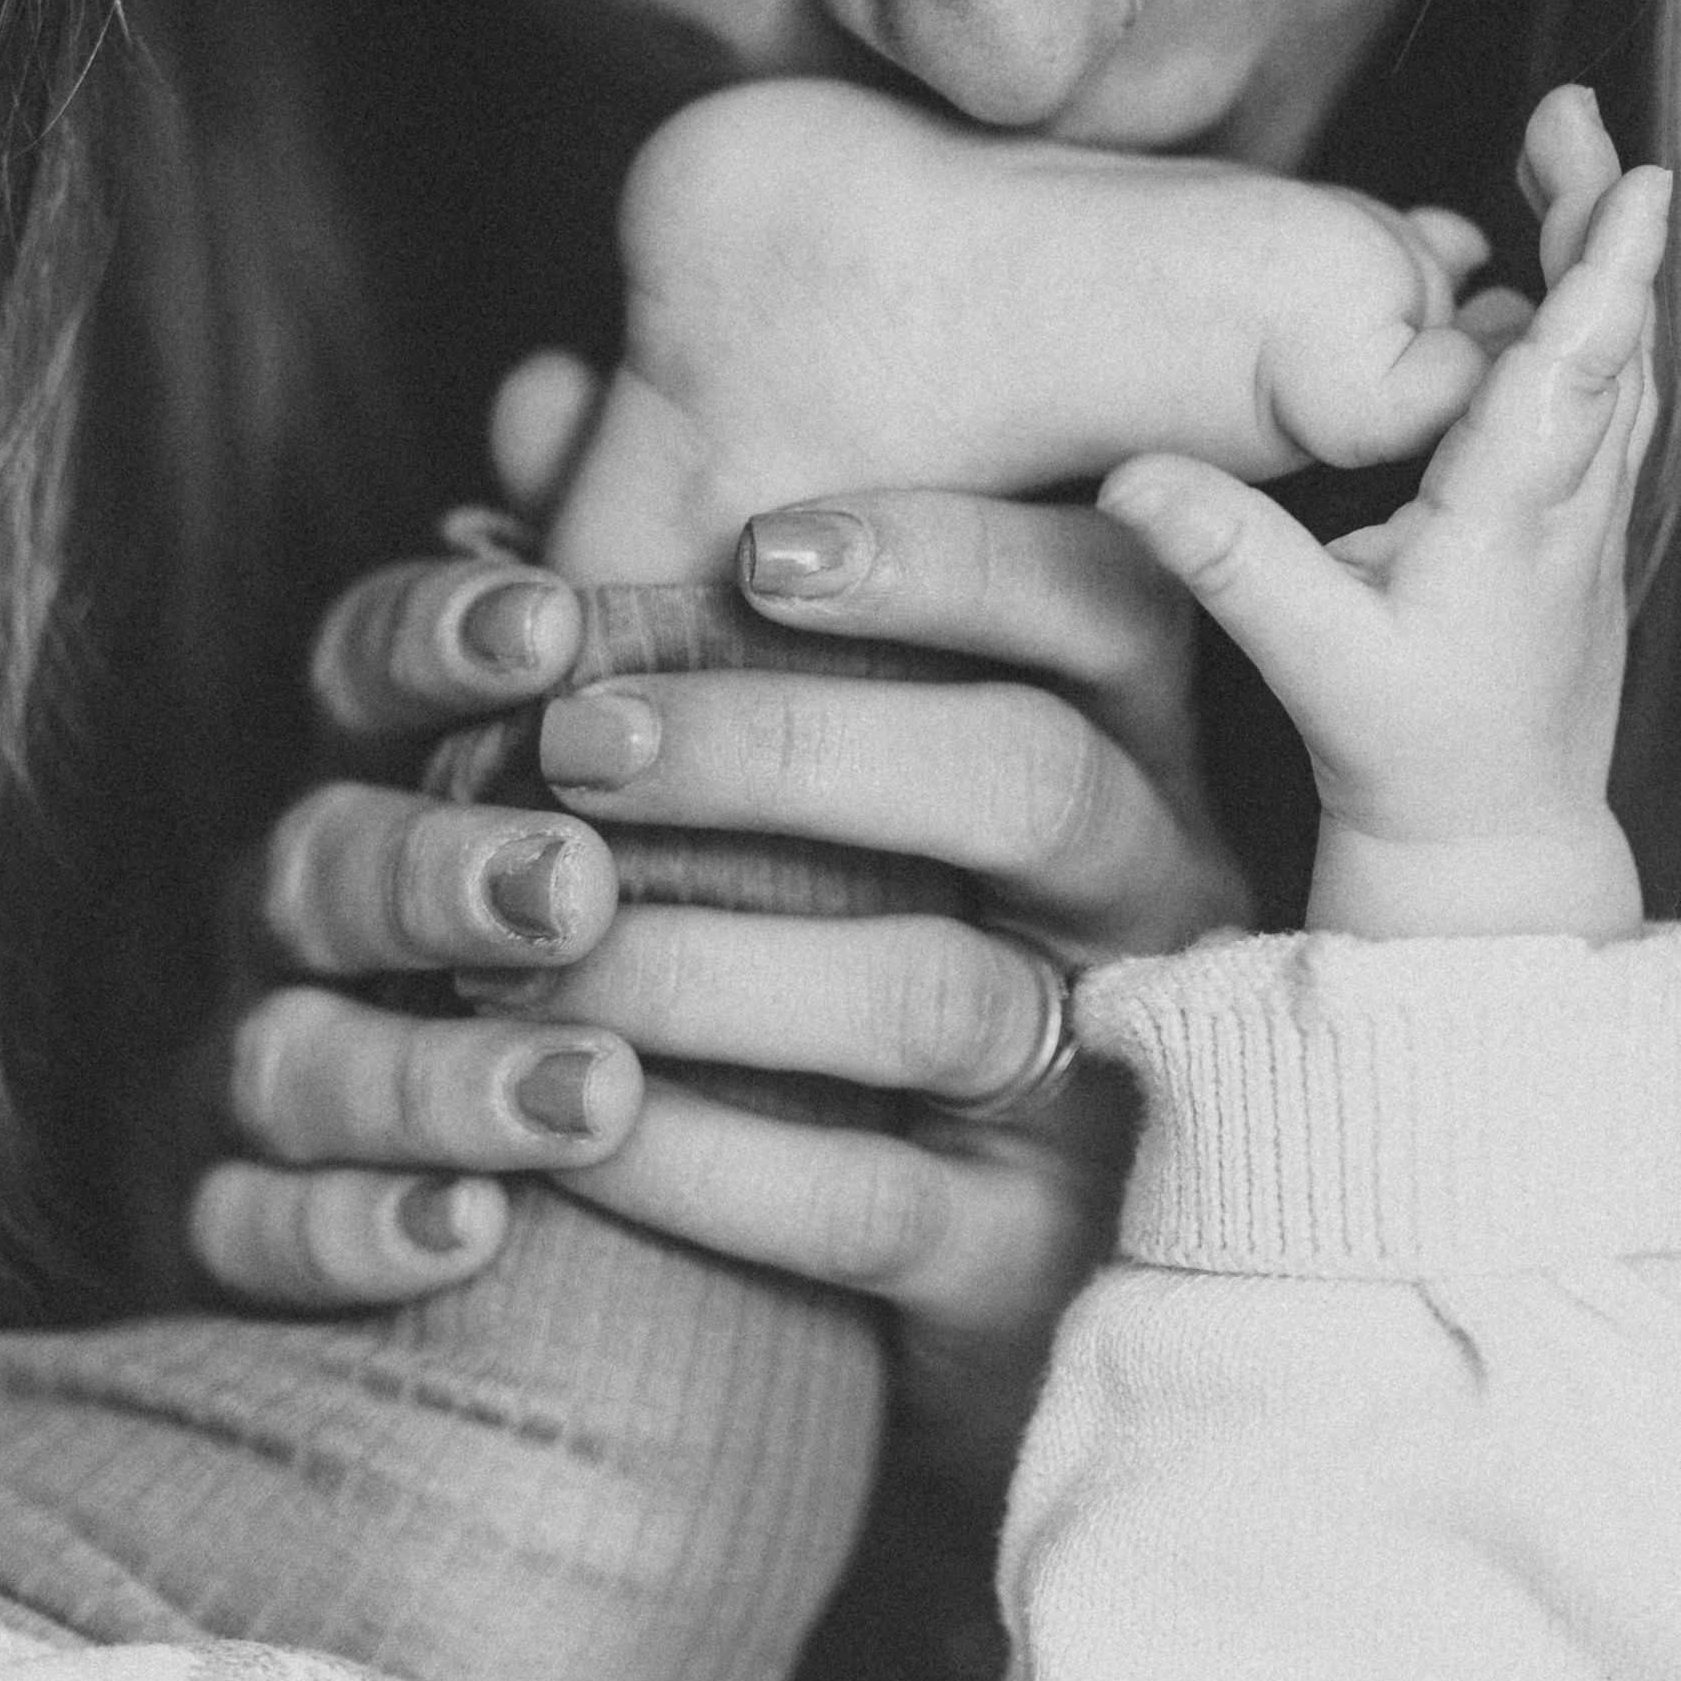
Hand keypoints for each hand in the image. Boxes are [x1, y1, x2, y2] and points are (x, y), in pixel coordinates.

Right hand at [184, 355, 651, 1307]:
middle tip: (578, 886)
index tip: (552, 625)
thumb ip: (634, 601)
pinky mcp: (247, 1225)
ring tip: (592, 1090)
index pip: (366, 661)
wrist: (625, 1204)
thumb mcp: (684, 753)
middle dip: (443, 867)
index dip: (439, 635)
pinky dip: (354, 1230)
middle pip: (319, 856)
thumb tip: (562, 383)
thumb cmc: (663, 906)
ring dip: (429, 1068)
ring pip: (284, 1050)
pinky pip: (248, 1231)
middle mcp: (306, 900)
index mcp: (393, 760)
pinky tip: (476, 1234)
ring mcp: (264, 1059)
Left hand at [199, 360, 1241, 1463]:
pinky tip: (566, 1118)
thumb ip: (676, 581)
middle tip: (577, 741)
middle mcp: (1151, 893)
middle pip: (1027, 777)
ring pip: (938, 995)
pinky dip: (697, 1156)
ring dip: (705, 957)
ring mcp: (1109, 1082)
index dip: (940, 557)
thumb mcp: (798, 761)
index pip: (1098, 602)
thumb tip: (542, 395)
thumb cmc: (873, 938)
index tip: (754, 548)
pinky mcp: (1032, 1265)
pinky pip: (869, 1203)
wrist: (987, 1285)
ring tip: (528, 939)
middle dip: (787, 743)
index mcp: (1122, 741)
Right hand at [1100, 88, 1664, 944]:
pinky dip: (1589, 318)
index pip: (1576, 371)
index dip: (1606, 266)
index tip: (1635, 173)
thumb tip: (1136, 476)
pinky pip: (1604, 400)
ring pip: (1620, 362)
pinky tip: (1547, 283)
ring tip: (1562, 156)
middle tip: (1567, 112)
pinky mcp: (1578, 533)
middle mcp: (1574, 510)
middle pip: (1616, 336)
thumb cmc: (1407, 758)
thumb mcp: (1306, 660)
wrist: (1492, 846)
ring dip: (1597, 257)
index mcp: (1516, 523)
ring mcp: (1589, 521)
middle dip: (1598, 217)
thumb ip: (1229, 561)